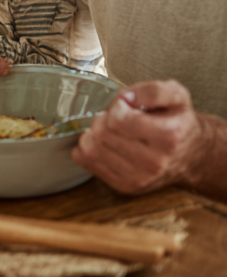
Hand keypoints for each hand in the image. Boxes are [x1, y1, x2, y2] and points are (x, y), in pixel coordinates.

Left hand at [72, 80, 202, 194]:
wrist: (190, 155)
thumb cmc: (177, 123)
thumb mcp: (176, 96)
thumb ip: (153, 91)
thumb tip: (126, 98)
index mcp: (167, 136)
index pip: (118, 120)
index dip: (116, 107)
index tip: (125, 106)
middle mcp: (154, 162)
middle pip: (102, 134)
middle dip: (104, 119)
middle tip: (116, 118)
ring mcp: (138, 178)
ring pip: (91, 149)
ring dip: (94, 133)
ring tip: (110, 131)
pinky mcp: (124, 185)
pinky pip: (86, 161)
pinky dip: (87, 148)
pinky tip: (104, 143)